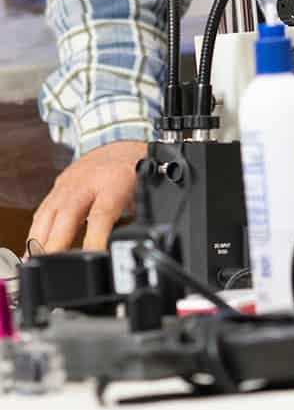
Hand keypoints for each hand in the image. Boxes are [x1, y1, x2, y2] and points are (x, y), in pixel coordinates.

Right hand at [29, 141, 146, 253]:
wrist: (122, 144)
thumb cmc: (135, 170)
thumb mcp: (144, 193)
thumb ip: (137, 219)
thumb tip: (130, 246)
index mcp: (114, 182)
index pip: (101, 213)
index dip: (95, 238)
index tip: (93, 257)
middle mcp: (87, 181)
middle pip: (66, 213)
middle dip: (55, 242)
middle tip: (51, 265)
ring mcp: (69, 182)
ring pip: (49, 212)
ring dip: (39, 240)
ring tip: (35, 263)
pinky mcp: (58, 185)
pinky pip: (43, 210)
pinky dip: (36, 231)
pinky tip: (33, 250)